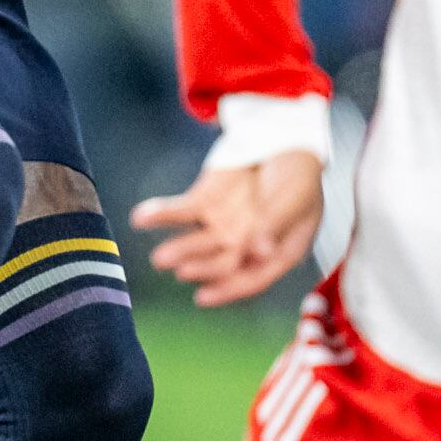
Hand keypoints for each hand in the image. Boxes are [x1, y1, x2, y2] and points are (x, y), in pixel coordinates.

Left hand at [131, 154, 324, 307]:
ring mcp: (223, 227)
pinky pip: (180, 213)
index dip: (228, 289)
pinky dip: (160, 215)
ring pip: (197, 244)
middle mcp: (246, 246)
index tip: (203, 297)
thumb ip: (276, 223)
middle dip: (199, 268)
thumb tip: (261, 252)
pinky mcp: (204, 205)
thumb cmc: (299, 177)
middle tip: (178, 268)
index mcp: (277, 253)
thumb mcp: (296, 198)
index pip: (251, 279)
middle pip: (221, 264)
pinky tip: (141, 218)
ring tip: (159, 258)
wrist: (285, 142)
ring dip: (179, 249)